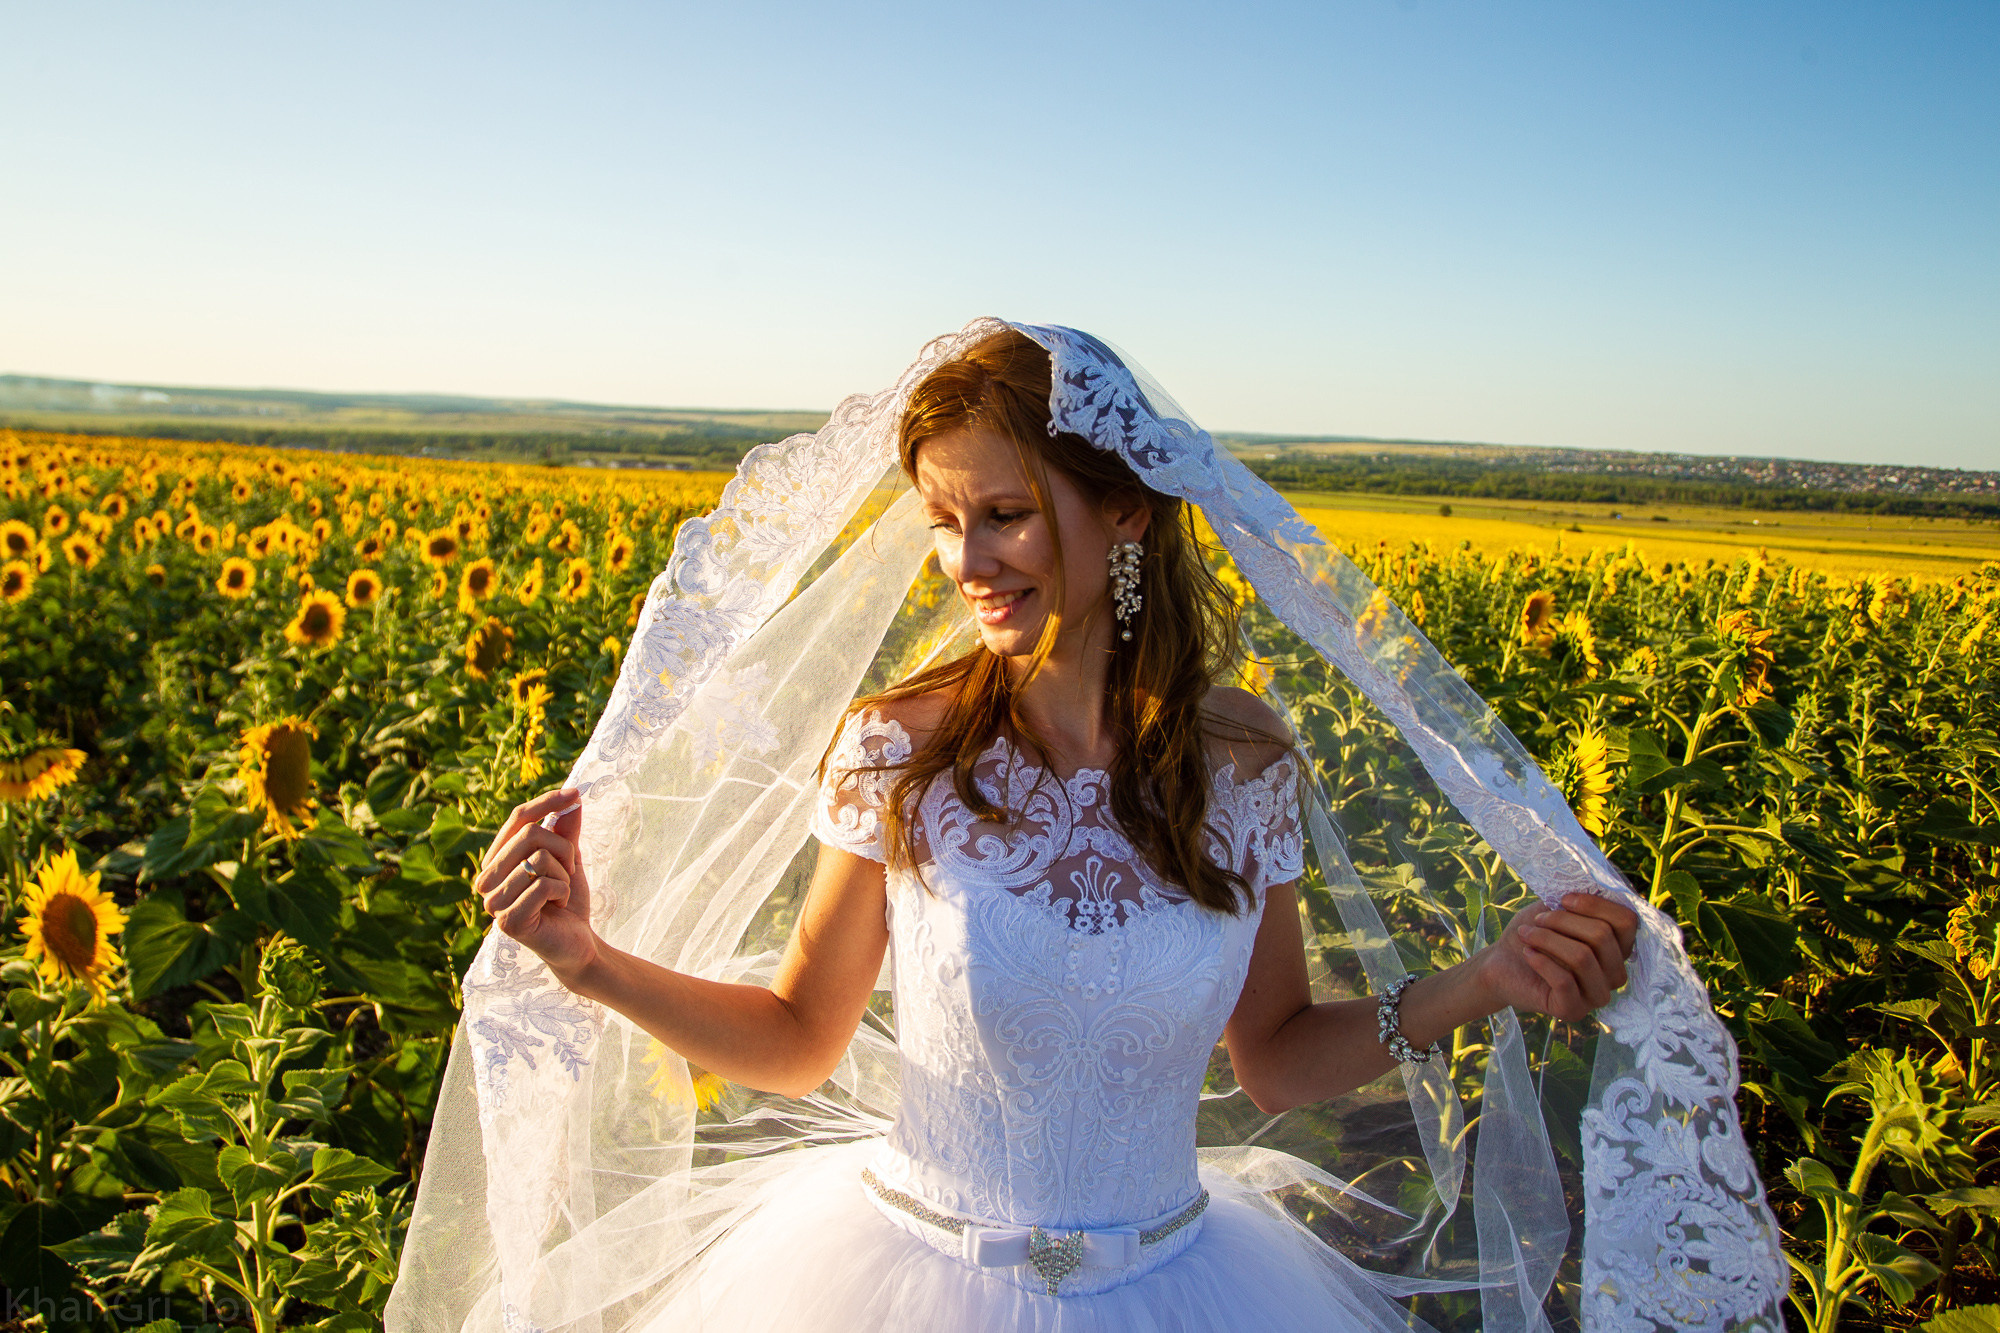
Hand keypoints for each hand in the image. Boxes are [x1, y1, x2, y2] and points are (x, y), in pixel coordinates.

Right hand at [473, 787, 599, 981]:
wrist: (577, 943)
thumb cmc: (566, 901)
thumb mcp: (568, 859)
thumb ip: (565, 830)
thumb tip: (572, 798)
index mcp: (495, 861)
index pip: (517, 819)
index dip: (546, 802)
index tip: (575, 794)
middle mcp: (486, 880)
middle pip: (530, 835)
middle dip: (563, 850)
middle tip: (570, 872)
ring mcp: (493, 902)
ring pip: (539, 859)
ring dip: (563, 875)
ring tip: (560, 893)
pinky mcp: (508, 921)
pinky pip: (544, 885)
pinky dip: (562, 891)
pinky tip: (557, 906)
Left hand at [1474, 892, 1638, 1022]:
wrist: (1501, 963)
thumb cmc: (1534, 933)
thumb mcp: (1556, 909)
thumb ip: (1579, 901)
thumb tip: (1592, 885)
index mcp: (1618, 947)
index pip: (1627, 921)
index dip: (1595, 904)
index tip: (1563, 899)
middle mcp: (1615, 973)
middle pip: (1602, 936)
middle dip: (1563, 920)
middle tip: (1537, 920)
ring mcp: (1597, 995)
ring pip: (1583, 957)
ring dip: (1548, 939)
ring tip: (1527, 934)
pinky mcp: (1573, 1010)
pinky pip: (1564, 981)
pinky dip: (1541, 961)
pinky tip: (1528, 954)